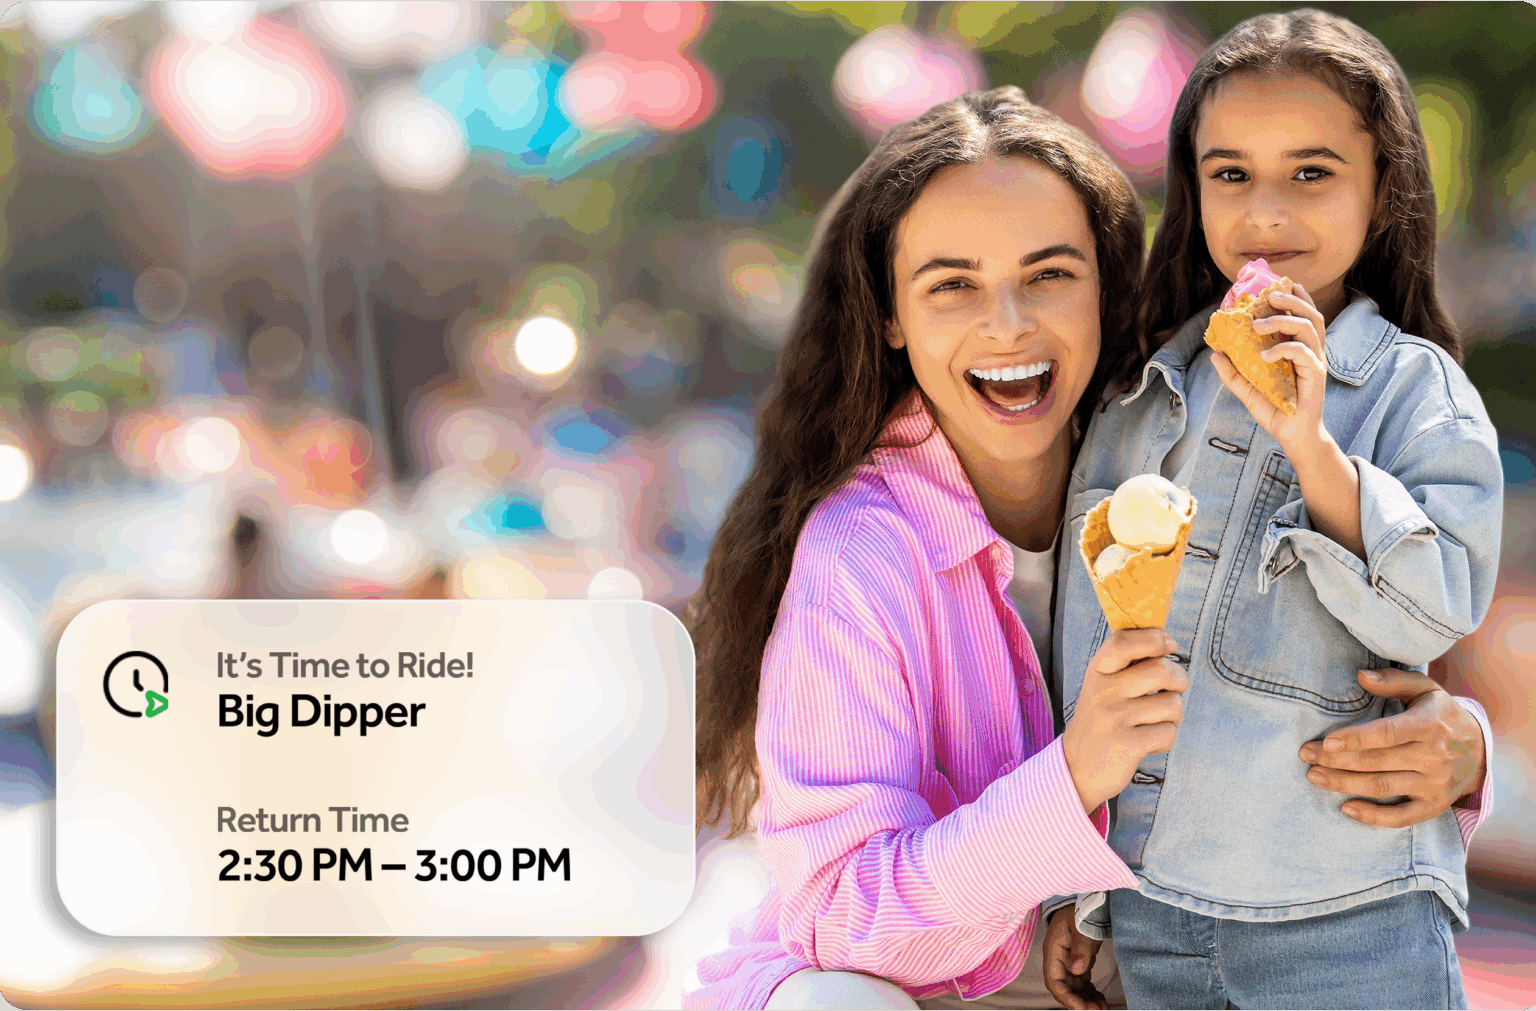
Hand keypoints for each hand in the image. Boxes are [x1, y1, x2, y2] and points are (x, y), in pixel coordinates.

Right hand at [1043, 906, 1106, 1010]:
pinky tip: (1100, 998)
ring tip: (1102, 1007)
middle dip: (1078, 1001)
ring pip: (1073, 987)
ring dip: (1085, 999)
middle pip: (1064, 987)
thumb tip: (1077, 970)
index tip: (1082, 1007)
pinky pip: (1081, 982)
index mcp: (1054, 951)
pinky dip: (1089, 991)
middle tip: (1097, 1010)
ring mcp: (1068, 961)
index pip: (1054, 981)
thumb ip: (1080, 948)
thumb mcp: (1081, 926)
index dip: (1066, 997)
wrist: (1085, 898)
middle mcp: (1058, 959)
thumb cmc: (1079, 909)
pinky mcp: (1077, 961)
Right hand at [1063, 629, 1187, 814]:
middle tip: (1172, 689)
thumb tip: (1165, 638)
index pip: (1123, 641)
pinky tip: (1148, 742)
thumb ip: (1127, 662)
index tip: (1168, 645)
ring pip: (1172, 704)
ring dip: (1174, 715)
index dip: (1154, 638)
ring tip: (1155, 721)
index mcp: (1098, 671)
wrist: (1076, 767)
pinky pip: (1168, 733)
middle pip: (1162, 670)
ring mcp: (1115, 718)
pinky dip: (1165, 739)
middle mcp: (1103, 691)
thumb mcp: (1103, 685)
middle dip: (1179, 680)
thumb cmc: (1100, 720)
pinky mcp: (1127, 745)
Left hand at [1210, 284, 1329, 452]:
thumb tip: (1215, 353)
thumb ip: (1233, 372)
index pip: (1303, 314)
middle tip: (1268, 295)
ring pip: (1309, 327)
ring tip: (1257, 324)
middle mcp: (1312, 351)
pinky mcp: (1316, 375)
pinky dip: (1283, 348)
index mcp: (1301, 348)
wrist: (1292, 436)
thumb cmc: (1276, 410)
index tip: (1273, 285)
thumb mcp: (1247, 389)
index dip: (1294, 296)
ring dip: (1283, 320)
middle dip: (1292, 298)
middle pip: (1312, 314)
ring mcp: (1316, 362)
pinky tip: (1264, 356)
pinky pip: (1303, 352)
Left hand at [1298, 669, 1485, 826]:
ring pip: (1382, 787)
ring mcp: (1434, 784)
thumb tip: (1360, 676)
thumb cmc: (1440, 715)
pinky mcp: (1434, 806)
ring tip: (1314, 776)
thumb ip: (1393, 681)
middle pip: (1377, 761)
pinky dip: (1372, 817)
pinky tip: (1346, 808)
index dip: (1355, 738)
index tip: (1326, 742)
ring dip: (1344, 784)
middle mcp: (1434, 756)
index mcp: (1429, 725)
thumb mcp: (1425, 690)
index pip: (1388, 733)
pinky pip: (1401, 817)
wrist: (1480, 750)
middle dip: (1336, 760)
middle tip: (1306, 755)